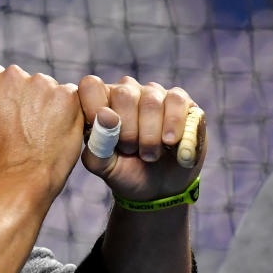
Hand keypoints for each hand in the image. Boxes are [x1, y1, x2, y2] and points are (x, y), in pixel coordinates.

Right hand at [0, 65, 84, 194]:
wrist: (19, 175)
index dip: (7, 94)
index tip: (11, 108)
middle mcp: (13, 75)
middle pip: (26, 80)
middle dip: (29, 97)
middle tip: (29, 124)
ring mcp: (42, 83)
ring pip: (49, 89)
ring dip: (49, 104)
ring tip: (45, 132)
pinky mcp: (66, 94)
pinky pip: (71, 98)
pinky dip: (70, 112)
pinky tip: (60, 131)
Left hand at [77, 75, 206, 201]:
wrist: (158, 187)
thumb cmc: (124, 170)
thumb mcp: (104, 165)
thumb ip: (97, 143)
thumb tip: (105, 114)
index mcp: (100, 101)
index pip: (91, 85)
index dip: (94, 107)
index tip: (104, 135)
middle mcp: (126, 91)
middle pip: (124, 94)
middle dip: (128, 130)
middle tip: (130, 150)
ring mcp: (154, 93)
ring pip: (152, 100)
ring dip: (151, 135)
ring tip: (150, 154)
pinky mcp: (180, 101)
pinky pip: (177, 101)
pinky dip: (175, 127)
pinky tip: (172, 144)